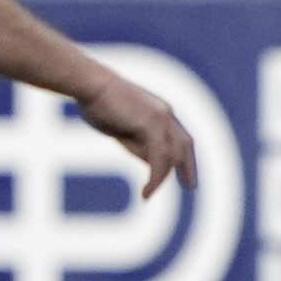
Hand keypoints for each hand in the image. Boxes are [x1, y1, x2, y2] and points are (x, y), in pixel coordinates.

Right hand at [76, 72, 197, 198]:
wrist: (89, 84)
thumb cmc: (98, 102)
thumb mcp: (122, 128)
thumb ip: (138, 142)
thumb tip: (150, 160)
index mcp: (160, 111)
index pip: (179, 138)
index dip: (185, 157)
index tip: (184, 174)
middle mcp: (165, 113)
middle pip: (184, 145)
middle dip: (188, 167)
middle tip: (190, 187)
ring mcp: (161, 117)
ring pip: (171, 156)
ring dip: (161, 179)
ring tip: (146, 195)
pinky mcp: (152, 124)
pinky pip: (160, 158)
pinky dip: (155, 178)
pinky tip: (145, 192)